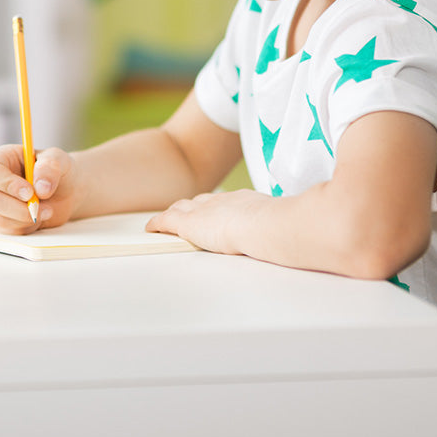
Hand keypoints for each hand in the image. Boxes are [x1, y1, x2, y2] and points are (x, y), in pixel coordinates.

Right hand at [0, 144, 79, 233]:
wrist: (64, 192)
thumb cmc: (56, 170)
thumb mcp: (58, 159)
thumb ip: (50, 167)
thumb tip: (40, 187)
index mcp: (0, 159)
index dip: (7, 184)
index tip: (30, 192)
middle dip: (20, 208)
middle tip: (42, 206)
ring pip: (0, 219)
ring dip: (27, 218)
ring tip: (47, 209)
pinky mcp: (1, 221)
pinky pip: (9, 230)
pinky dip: (28, 226)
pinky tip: (39, 216)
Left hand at [146, 189, 267, 254]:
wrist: (261, 224)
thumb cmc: (274, 227)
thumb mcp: (276, 223)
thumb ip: (274, 226)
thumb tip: (285, 235)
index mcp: (242, 201)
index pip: (222, 202)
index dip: (213, 206)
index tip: (211, 211)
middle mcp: (220, 201)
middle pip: (198, 201)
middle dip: (189, 207)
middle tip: (183, 213)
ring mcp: (202, 210)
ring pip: (180, 209)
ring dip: (172, 216)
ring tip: (164, 223)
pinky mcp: (187, 223)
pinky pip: (166, 221)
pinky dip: (157, 224)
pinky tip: (151, 228)